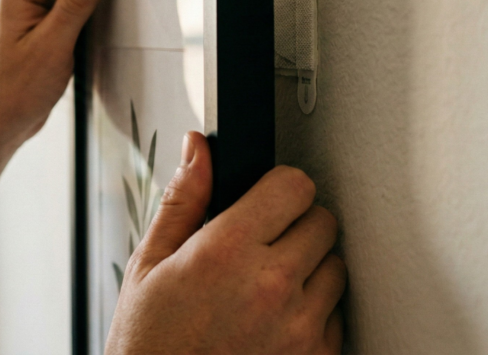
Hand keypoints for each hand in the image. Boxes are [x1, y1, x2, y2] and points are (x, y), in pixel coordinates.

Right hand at [106, 132, 345, 354]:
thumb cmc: (150, 344)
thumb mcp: (149, 264)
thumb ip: (184, 200)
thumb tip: (199, 150)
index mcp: (227, 251)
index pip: (294, 185)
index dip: (278, 188)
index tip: (265, 199)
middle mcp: (271, 286)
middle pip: (323, 220)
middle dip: (294, 225)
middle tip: (261, 246)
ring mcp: (300, 328)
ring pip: (336, 267)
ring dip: (309, 269)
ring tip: (265, 288)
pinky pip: (338, 316)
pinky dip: (315, 314)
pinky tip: (275, 321)